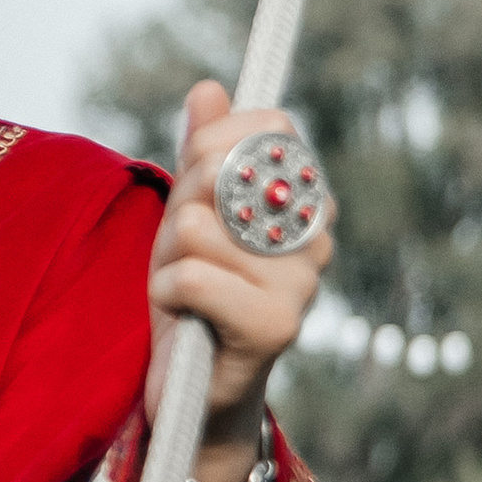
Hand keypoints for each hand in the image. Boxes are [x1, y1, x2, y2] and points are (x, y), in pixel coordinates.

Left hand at [146, 80, 330, 464]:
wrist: (194, 393)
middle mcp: (316, 238)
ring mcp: (302, 283)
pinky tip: (182, 317)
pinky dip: (166, 293)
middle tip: (182, 253)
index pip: (268, 126)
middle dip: (180, 207)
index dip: (209, 144)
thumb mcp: (190, 216)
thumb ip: (202, 155)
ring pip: (197, 227)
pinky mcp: (277, 326)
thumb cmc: (193, 298)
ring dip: (166, 259)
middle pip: (222, 171)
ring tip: (183, 290)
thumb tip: (208, 89)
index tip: (196, 190)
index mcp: (305, 202)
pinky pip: (192, 276)